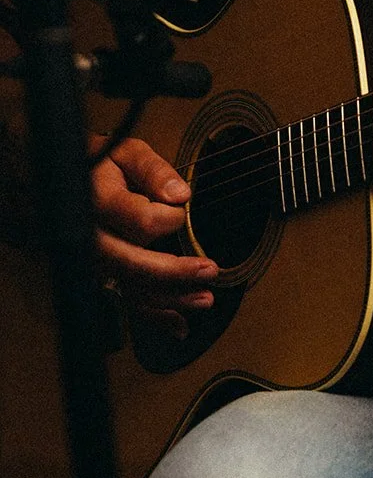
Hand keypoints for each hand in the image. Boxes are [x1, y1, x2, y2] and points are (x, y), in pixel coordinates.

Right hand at [91, 136, 217, 335]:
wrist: (57, 180)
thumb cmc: (97, 163)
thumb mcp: (125, 151)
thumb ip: (153, 169)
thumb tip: (180, 194)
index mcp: (98, 202)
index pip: (143, 222)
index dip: (171, 217)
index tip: (181, 204)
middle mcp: (92, 237)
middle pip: (134, 263)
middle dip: (175, 272)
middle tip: (210, 270)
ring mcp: (94, 260)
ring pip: (130, 288)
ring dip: (170, 300)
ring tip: (205, 299)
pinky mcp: (100, 273)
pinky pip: (124, 300)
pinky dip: (153, 316)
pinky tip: (179, 325)